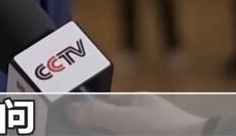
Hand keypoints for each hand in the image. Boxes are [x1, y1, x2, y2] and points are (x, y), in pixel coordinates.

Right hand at [66, 94, 207, 134]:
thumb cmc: (165, 130)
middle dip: (94, 129)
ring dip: (104, 133)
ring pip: (119, 132)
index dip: (87, 109)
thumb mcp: (124, 119)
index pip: (105, 102)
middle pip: (111, 124)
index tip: (70, 116)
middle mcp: (143, 120)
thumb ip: (97, 113)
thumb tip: (71, 108)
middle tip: (75, 130)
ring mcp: (147, 134)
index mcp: (138, 103)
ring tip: (82, 135)